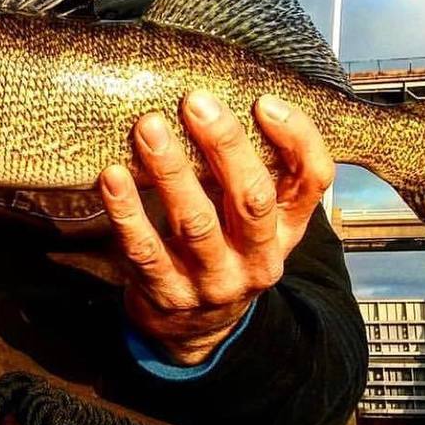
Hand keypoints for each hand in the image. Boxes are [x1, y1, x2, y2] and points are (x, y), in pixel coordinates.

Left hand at [99, 91, 333, 365]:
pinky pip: (145, 250)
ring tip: (148, 127)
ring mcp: (213, 281)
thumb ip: (255, 167)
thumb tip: (225, 94)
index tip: (264, 101)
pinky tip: (112, 176)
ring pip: (196, 224)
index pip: (313, 181)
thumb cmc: (225, 247)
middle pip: (253, 199)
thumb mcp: (255, 217)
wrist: (196, 329)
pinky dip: (126, 211)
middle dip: (225, 145)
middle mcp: (258, 257)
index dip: (297, 139)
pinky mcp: (167, 294)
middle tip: (194, 102)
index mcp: (287, 228)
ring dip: (172, 172)